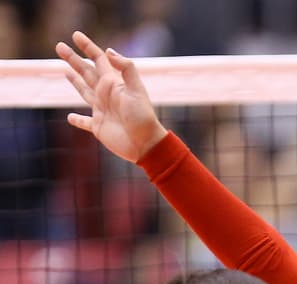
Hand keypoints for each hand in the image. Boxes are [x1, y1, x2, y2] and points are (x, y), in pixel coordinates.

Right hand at [56, 30, 167, 162]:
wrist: (146, 144)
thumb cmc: (143, 117)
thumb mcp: (137, 90)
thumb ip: (126, 69)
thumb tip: (108, 51)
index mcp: (114, 84)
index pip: (99, 60)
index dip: (88, 47)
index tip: (75, 35)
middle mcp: (106, 95)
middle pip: (87, 73)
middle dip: (73, 59)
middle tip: (59, 46)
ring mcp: (102, 110)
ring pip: (84, 92)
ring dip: (74, 81)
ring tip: (65, 71)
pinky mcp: (98, 127)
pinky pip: (85, 122)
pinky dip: (77, 120)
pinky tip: (70, 117)